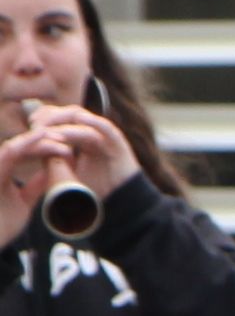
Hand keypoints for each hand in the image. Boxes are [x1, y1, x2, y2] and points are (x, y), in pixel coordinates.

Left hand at [0, 106, 127, 239]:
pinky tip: (66, 131)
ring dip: (61, 121)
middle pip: (70, 112)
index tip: (31, 125)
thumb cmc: (96, 190)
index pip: (63, 116)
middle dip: (50, 116)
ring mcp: (107, 135)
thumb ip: (54, 158)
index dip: (46, 117)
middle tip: (35, 124)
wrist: (122, 202)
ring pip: (82, 117)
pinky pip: (103, 126)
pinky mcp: (118, 141)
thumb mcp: (68, 172)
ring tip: (46, 130)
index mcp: (85, 137)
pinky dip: (85, 125)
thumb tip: (37, 145)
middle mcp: (96, 132)